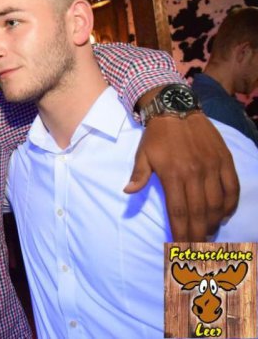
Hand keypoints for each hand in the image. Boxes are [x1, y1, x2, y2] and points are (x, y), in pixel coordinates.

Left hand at [124, 113, 239, 240]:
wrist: (177, 108)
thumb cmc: (156, 135)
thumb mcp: (142, 154)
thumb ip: (139, 175)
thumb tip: (128, 192)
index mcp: (173, 175)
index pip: (178, 212)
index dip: (180, 232)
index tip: (179, 247)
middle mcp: (195, 173)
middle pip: (198, 213)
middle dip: (197, 235)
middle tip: (196, 251)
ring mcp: (212, 167)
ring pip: (216, 203)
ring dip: (213, 223)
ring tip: (207, 236)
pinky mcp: (224, 160)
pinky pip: (231, 188)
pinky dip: (229, 205)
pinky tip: (222, 216)